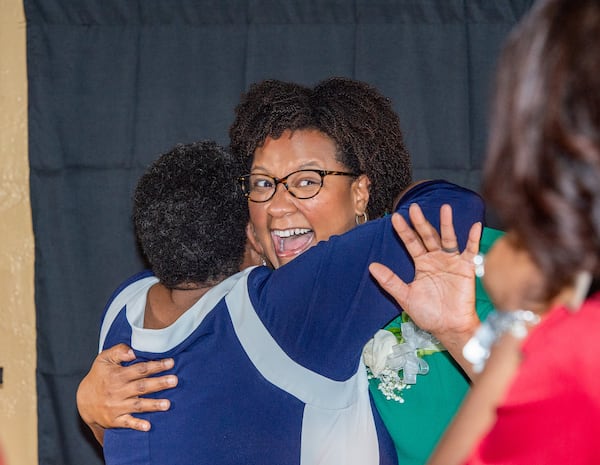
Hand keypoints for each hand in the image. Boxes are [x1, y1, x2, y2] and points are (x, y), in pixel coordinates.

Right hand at [76, 343, 177, 443]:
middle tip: (174, 381)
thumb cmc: (99, 376)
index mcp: (118, 375)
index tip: (171, 363)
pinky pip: (127, 423)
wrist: (83, 401)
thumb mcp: (104, 359)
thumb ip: (119, 351)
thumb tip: (133, 351)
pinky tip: (148, 426)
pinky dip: (137, 425)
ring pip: (137, 405)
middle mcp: (118, 391)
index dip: (156, 366)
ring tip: (167, 404)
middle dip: (159, 384)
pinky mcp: (115, 420)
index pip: (140, 369)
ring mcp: (117, 406)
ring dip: (153, 405)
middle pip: (142, 387)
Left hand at [369, 204, 481, 374]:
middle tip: (414, 208)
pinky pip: (471, 250)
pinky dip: (473, 238)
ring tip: (445, 208)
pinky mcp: (466, 268)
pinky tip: (475, 225)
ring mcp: (451, 261)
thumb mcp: (405, 296)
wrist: (448, 327)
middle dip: (421, 222)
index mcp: (421, 264)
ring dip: (446, 224)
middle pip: (427, 236)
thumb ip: (390, 281)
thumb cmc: (428, 313)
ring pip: (448, 238)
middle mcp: (436, 259)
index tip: (394, 217)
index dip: (403, 231)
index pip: (410, 243)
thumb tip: (371, 266)